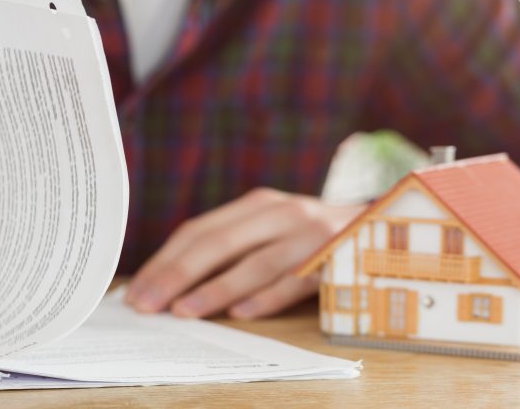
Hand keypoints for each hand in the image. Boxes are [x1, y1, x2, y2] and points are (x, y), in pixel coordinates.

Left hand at [125, 188, 364, 318]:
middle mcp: (281, 214)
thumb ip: (229, 247)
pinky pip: (295, 282)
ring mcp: (310, 236)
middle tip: (149, 304)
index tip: (138, 290)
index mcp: (257, 205)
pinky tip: (241, 314)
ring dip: (216, 289)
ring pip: (255, 264)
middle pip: (219, 243)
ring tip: (185, 311)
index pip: (200, 230)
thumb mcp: (269, 229)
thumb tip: (169, 284)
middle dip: (178, 275)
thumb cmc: (308, 236)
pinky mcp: (336, 261)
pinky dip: (267, 297)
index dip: (166, 260)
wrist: (381, 224)